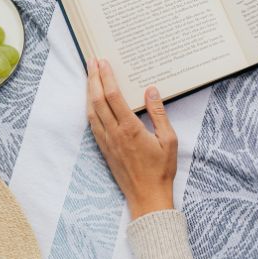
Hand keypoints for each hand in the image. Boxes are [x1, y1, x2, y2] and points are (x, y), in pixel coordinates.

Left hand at [86, 58, 176, 219]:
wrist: (147, 197)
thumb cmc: (161, 170)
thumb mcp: (168, 140)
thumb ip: (159, 113)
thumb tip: (151, 90)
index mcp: (130, 129)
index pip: (113, 96)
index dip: (106, 77)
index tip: (103, 62)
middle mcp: (114, 133)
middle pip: (97, 100)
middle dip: (93, 78)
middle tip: (91, 61)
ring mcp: (106, 141)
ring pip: (91, 111)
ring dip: (88, 91)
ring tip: (88, 75)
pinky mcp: (104, 148)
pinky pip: (92, 124)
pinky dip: (89, 108)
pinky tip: (90, 101)